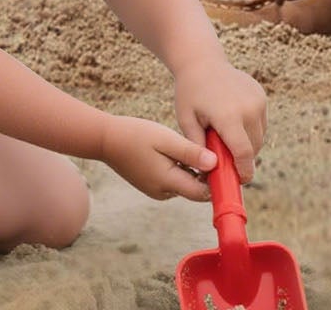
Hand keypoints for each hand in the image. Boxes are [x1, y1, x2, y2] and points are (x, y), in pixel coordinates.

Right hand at [99, 114, 217, 200]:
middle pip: (195, 189)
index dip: (217, 181)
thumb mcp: (166, 139)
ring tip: (190, 145)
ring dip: (192, 169)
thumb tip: (214, 164)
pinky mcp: (152, 184)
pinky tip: (175, 150)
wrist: (107, 140)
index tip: (224, 162)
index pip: (202, 193)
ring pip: (185, 183)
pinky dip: (180, 168)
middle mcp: (163, 192)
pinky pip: (174, 180)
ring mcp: (156, 190)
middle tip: (209, 147)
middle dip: (205, 174)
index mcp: (168, 183)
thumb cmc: (137, 135)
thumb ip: (190, 153)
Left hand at [173, 59, 267, 182]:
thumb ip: (197, 147)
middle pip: (254, 148)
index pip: (243, 153)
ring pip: (260, 137)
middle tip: (227, 163)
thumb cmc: (190, 92)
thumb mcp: (187, 121)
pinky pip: (261, 124)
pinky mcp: (261, 96)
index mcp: (228, 115)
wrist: (202, 61)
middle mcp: (248, 108)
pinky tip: (234, 125)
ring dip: (248, 145)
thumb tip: (208, 173)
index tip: (238, 181)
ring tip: (228, 142)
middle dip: (243, 160)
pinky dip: (251, 131)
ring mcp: (257, 100)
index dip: (243, 171)